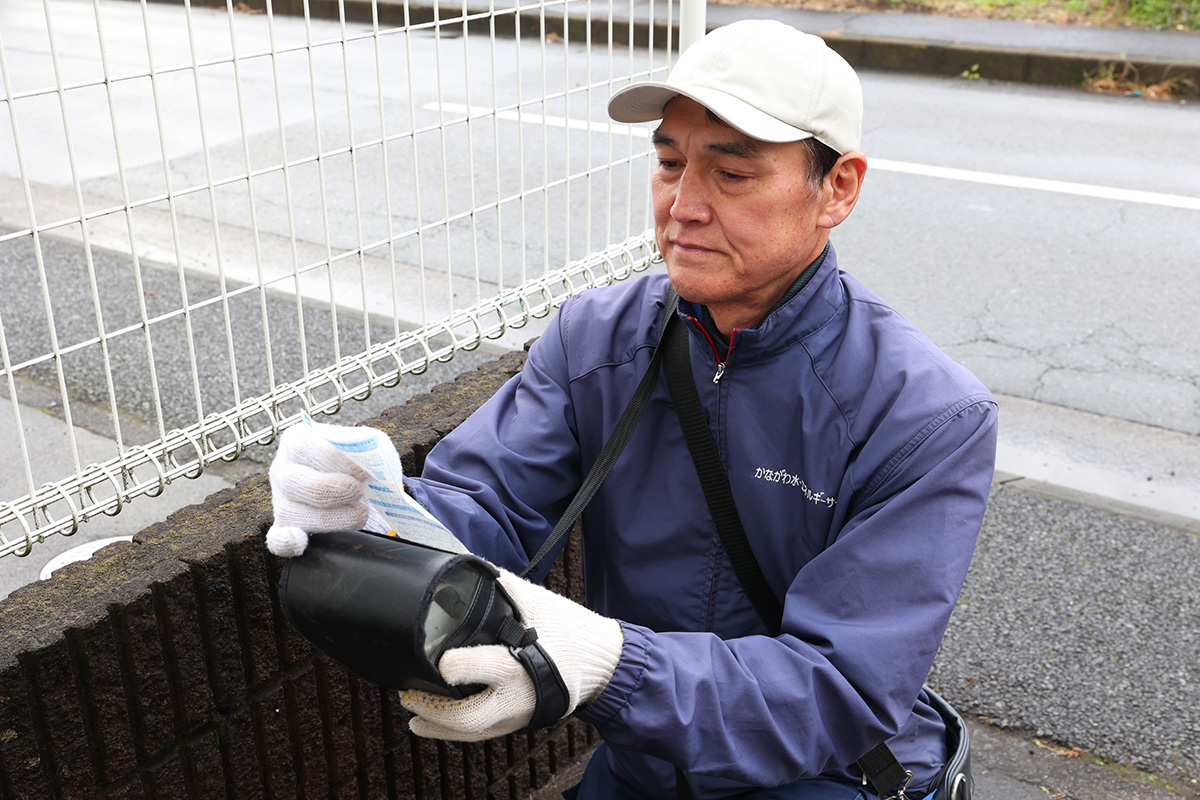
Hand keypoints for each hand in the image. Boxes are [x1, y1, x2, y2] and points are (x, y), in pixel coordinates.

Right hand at [265, 423, 389, 556]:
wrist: (354, 480)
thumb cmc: (357, 459)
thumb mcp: (365, 442)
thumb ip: (368, 444)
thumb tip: (369, 457)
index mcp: (297, 442)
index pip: (306, 448)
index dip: (336, 461)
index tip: (362, 471)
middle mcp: (283, 470)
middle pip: (297, 483)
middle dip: (333, 490)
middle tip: (358, 492)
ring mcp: (281, 500)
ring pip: (293, 513)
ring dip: (332, 518)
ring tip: (360, 512)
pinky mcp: (285, 526)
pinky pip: (276, 538)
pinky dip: (286, 542)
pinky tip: (299, 542)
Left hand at [400, 569, 622, 741]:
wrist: (602, 663)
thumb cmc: (570, 630)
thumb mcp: (540, 602)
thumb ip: (506, 586)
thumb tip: (477, 566)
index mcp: (519, 663)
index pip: (473, 669)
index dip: (450, 665)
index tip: (437, 657)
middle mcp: (517, 696)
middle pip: (467, 718)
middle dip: (433, 711)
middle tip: (407, 696)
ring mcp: (520, 714)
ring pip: (473, 733)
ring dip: (439, 728)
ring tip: (414, 717)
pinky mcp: (522, 722)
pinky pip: (485, 733)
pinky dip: (458, 730)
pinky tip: (439, 722)